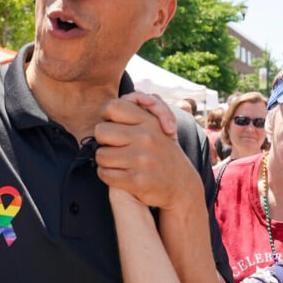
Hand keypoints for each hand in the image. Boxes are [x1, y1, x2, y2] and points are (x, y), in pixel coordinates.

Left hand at [95, 95, 200, 210]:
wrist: (182, 185)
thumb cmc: (163, 152)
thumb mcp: (159, 125)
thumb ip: (143, 105)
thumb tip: (127, 97)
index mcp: (149, 121)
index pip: (112, 107)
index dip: (107, 116)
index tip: (114, 126)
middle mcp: (146, 138)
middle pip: (100, 131)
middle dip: (103, 141)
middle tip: (114, 146)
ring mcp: (141, 159)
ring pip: (100, 155)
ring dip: (105, 161)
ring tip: (118, 162)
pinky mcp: (137, 181)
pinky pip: (104, 174)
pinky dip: (107, 175)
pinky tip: (118, 175)